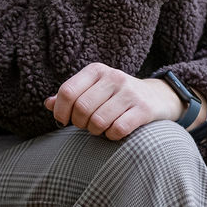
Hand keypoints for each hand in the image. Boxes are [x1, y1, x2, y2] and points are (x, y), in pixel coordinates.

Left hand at [45, 63, 182, 140]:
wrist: (158, 96)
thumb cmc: (117, 96)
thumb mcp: (94, 89)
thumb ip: (72, 96)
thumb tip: (48, 104)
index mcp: (96, 70)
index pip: (67, 92)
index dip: (60, 111)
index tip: (64, 120)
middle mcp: (113, 77)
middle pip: (81, 109)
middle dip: (79, 123)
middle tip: (86, 125)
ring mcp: (130, 92)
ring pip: (98, 121)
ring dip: (96, 131)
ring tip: (101, 128)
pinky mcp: (143, 109)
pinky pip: (117, 129)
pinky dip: (112, 135)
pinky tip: (115, 131)